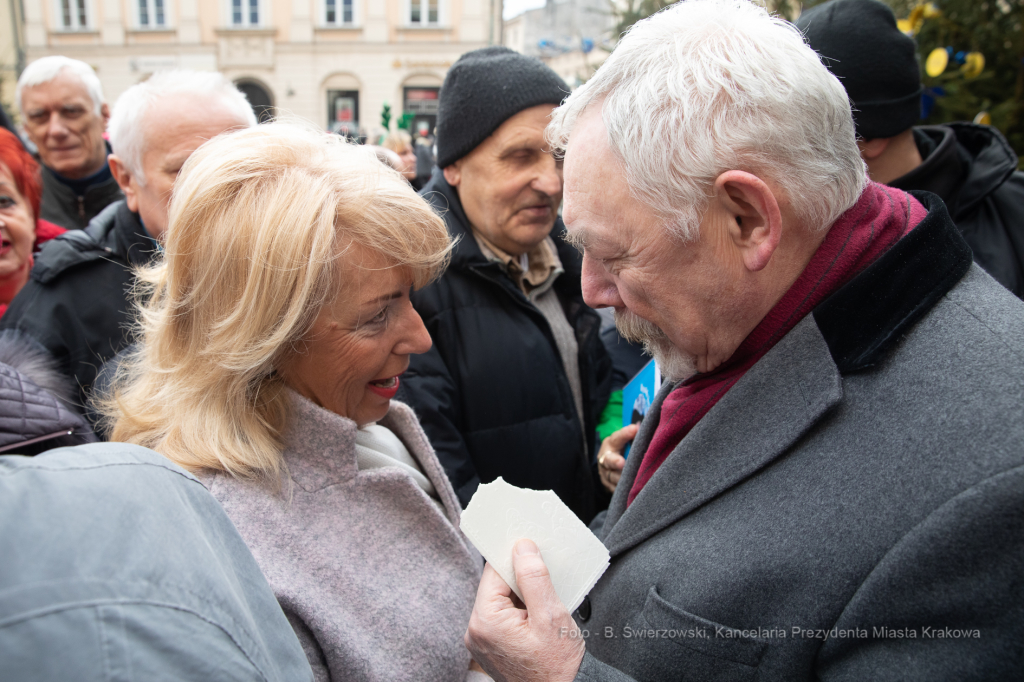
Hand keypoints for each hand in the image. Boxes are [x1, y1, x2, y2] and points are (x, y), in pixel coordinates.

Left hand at [465, 539, 584, 681]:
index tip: (532, 545)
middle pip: (496, 585)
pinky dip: (521, 609)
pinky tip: (540, 613)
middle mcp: (476, 631)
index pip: (494, 572)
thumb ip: (534, 578)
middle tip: (546, 573)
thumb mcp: (551, 616)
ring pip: (501, 599)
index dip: (514, 556)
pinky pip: (503, 615)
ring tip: (546, 601)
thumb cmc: (558, 667)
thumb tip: (522, 547)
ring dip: (523, 593)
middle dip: (521, 576)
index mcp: (485, 621)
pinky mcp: (491, 646)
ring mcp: (482, 640)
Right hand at [598, 423, 638, 492]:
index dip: (625, 434)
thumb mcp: (625, 439)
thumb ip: (634, 434)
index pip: (617, 438)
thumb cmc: (622, 448)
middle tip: (622, 463)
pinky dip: (622, 490)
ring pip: (611, 477)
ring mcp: (605, 472)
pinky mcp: (608, 485)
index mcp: (610, 443)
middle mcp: (605, 457)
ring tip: (632, 480)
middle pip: (608, 460)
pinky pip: (614, 489)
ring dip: (621, 479)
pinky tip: (631, 491)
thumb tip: (643, 427)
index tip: (634, 429)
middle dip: (615, 462)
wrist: (610, 463)